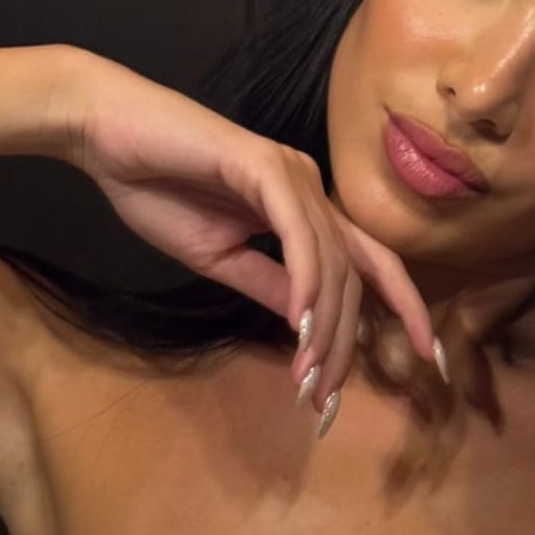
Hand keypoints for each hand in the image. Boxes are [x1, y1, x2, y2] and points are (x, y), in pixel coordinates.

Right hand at [71, 50, 435, 406]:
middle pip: (355, 275)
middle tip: (326, 398)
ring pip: (331, 261)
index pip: (373, 263)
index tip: (427, 357)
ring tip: (309, 377)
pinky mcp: (263, 164)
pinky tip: (299, 323)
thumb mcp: (220, 258)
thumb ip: (268, 286)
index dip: (405, 306)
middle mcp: (312, 189)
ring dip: (322, 327)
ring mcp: (292, 174)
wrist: (107, 136)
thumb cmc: (158, 189)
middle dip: (348, 342)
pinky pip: (298, 233)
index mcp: (307, 210)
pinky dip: (305, 280)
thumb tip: (308, 327)